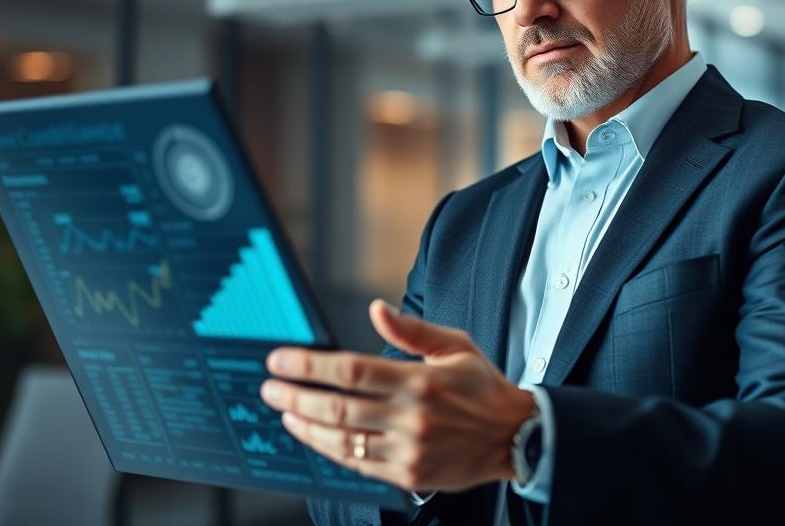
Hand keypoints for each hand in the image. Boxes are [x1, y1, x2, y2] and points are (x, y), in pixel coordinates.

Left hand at [259, 299, 535, 491]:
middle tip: (269, 387)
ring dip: (305, 425)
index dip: (308, 365)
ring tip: (284, 411)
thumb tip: (376, 309)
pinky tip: (314, 435)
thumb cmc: (481, 386)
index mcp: (418, 380)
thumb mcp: (455, 345)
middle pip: (336, 407)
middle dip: (294, 395)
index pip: (350, 371)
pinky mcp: (408, 475)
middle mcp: (410, 417)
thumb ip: (411, 329)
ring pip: (341, 439)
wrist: (514, 437)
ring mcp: (408, 450)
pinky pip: (357, 463)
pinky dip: (329, 449)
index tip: (280, 360)